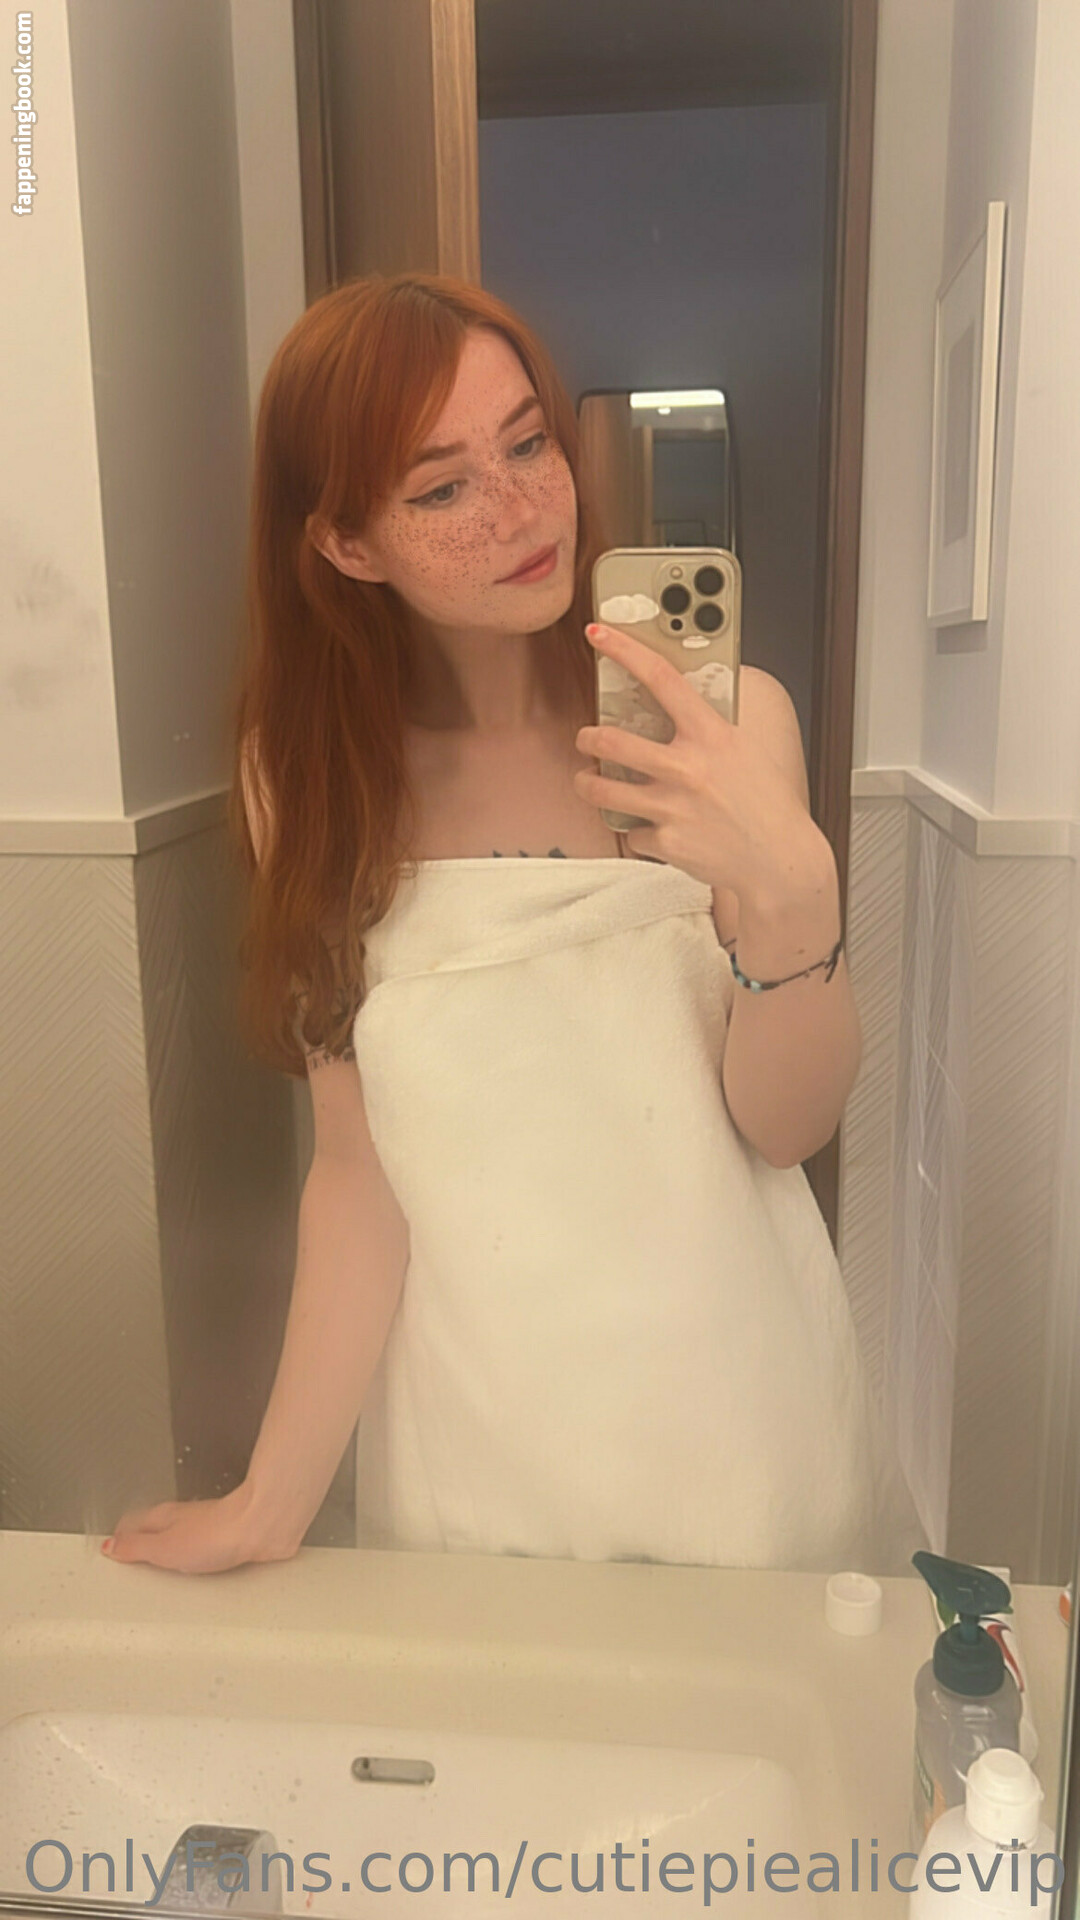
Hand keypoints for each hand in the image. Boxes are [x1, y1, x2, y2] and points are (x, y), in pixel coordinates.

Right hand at [101, 1482, 301, 1574]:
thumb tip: (109, 1546)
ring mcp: (205, 1529)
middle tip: (127, 1561)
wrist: (261, 1528)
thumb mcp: (163, 1548)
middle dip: (140, 1547)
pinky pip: (201, 1551)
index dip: (117, 1540)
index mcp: (162, 1519)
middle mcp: (182, 1520)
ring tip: (155, 1567)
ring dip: (166, 1553)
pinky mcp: (226, 1541)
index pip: (129, 1526)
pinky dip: (191, 1559)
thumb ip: (135, 1548)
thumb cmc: (218, 1533)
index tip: (107, 1552)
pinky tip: (193, 1569)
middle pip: (152, 1532)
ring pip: (177, 1540)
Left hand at [574, 622, 829, 911]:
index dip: (624, 649)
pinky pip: (632, 833)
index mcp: (711, 734)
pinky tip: (657, 830)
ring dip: (587, 783)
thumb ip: (707, 728)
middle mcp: (688, 767)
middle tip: (586, 738)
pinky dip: (639, 832)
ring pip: (601, 790)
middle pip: (610, 740)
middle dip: (588, 738)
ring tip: (589, 780)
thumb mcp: (742, 750)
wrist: (779, 858)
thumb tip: (676, 702)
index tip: (599, 633)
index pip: (661, 677)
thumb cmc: (764, 803)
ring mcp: (674, 807)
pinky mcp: (666, 842)